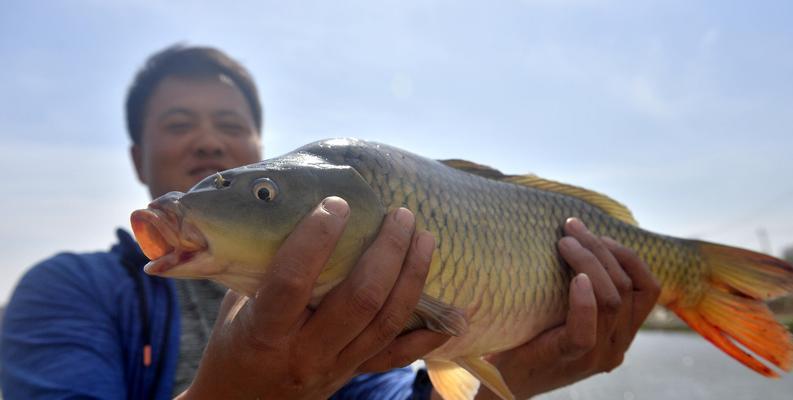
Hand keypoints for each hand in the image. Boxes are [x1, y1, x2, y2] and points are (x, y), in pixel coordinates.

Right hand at [178, 197, 449, 398]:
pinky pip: (398, 357)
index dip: (315, 241)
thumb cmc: (235, 344)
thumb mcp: (235, 306)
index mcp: (266, 333)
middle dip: (386, 252)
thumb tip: (282, 207)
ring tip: (425, 238)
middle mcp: (307, 353)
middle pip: (359, 301)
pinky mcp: (356, 374)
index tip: (337, 204)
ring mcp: (337, 367)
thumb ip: (259, 266)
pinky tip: (453, 314)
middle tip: (400, 215)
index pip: (292, 284)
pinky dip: (428, 337)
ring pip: (386, 323)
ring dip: (412, 277)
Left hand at [475, 218, 660, 398]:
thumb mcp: (562, 308)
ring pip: (612, 300)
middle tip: (570, 227)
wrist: (500, 378)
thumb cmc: (527, 334)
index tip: (598, 234)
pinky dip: (584, 299)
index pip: (648, 288)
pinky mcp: (570, 359)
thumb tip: (576, 233)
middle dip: (601, 249)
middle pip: (628, 287)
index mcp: (621, 332)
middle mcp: (617, 345)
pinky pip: (587, 328)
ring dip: (589, 262)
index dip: (627, 255)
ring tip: (563, 242)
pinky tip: (574, 278)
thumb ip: (580, 287)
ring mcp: (596, 356)